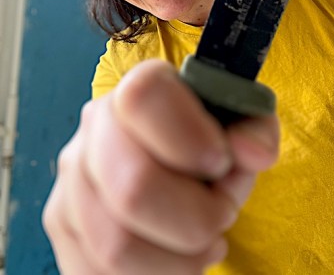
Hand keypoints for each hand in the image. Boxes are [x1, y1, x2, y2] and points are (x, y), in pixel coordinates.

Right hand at [43, 59, 278, 273]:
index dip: (189, 138)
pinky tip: (173, 255)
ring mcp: (72, 179)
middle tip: (222, 215)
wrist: (168, 163)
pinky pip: (99, 273)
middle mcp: (94, 129)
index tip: (220, 163)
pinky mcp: (62, 224)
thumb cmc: (207, 144)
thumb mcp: (242, 126)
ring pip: (116, 244)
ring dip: (179, 257)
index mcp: (138, 91)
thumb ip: (255, 131)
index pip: (143, 97)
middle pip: (132, 186)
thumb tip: (253, 153)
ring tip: (204, 240)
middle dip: (196, 218)